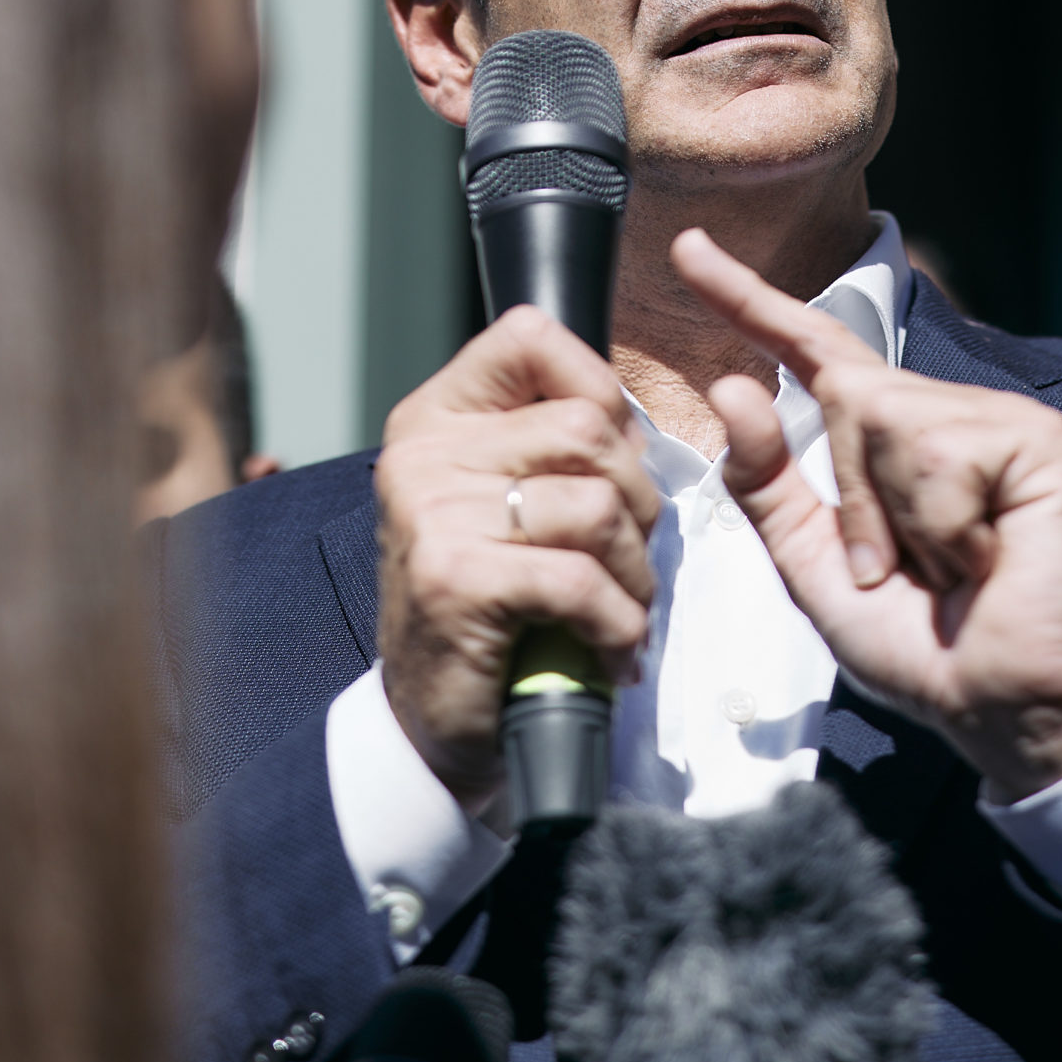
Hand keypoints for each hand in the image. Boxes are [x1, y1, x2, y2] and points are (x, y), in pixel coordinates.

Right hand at [373, 306, 662, 814]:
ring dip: (634, 570)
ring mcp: (431, 515)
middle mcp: (423, 454)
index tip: (614, 453)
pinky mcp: (454, 581)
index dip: (599, 386)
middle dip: (637, 498)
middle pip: (587, 427)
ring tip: (618, 608)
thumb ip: (554, 443)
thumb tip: (636, 414)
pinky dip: (617, 621)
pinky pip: (580, 578)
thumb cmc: (492, 605)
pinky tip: (608, 648)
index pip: (529, 338)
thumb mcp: (509, 502)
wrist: (431, 723)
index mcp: (438, 417)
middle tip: (627, 556)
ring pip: (596, 505)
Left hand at [671, 228, 1061, 800]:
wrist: (1002, 702)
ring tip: (950, 569)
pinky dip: (944, 525)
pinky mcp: (1035, 435)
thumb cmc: (923, 646)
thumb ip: (768, 484)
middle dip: (854, 506)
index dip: (747, 299)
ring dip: (896, 520)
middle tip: (900, 574)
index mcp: (880, 443)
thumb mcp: (814, 567)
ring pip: (887, 417)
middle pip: (845, 395)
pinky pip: (941, 451)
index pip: (807, 352)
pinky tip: (987, 558)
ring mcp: (992, 418)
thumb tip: (733, 386)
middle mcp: (935, 413)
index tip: (688, 250)